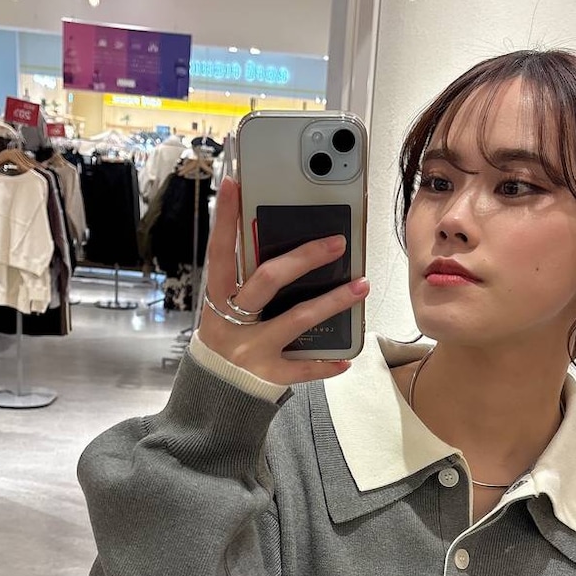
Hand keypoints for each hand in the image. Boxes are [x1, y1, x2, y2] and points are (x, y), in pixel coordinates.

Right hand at [197, 175, 369, 384]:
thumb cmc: (227, 338)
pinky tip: (346, 358)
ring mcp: (251, 348)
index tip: (233, 183)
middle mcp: (232, 320)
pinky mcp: (268, 374)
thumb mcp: (225, 307)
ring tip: (361, 286)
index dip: (224, 218)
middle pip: (268, 279)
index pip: (220, 251)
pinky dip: (326, 363)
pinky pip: (302, 367)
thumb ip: (247, 282)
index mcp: (218, 296)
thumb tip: (284, 246)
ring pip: (297, 318)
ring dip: (333, 301)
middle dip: (305, 257)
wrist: (214, 391)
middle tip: (338, 242)